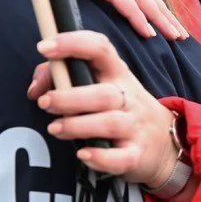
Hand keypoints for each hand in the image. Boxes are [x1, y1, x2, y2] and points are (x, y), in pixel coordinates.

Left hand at [28, 31, 180, 187]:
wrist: (166, 144)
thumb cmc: (120, 109)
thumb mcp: (100, 86)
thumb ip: (61, 78)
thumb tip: (34, 89)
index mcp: (117, 74)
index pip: (100, 48)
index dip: (72, 43)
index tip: (44, 46)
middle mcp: (128, 98)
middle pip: (104, 93)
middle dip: (70, 97)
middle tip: (44, 102)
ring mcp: (135, 127)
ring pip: (110, 123)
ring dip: (78, 125)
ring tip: (54, 128)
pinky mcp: (137, 156)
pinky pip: (121, 158)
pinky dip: (101, 158)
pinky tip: (83, 154)